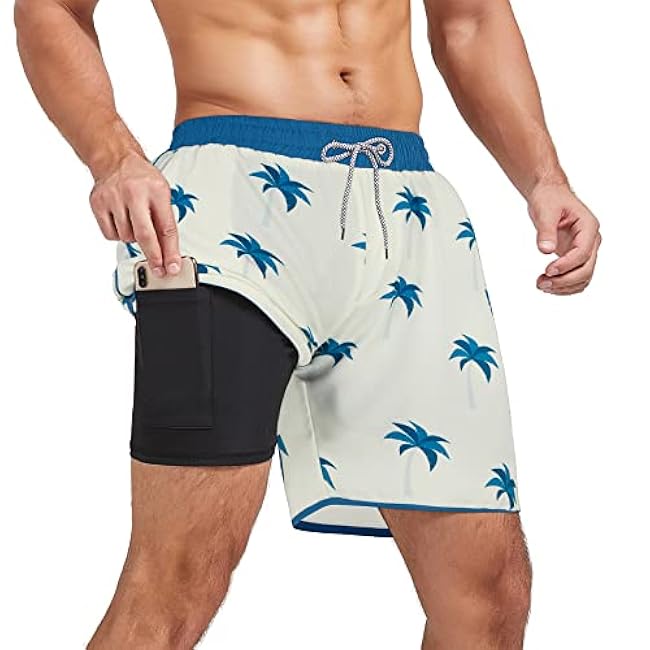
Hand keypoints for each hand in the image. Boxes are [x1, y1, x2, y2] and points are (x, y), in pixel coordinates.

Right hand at [89, 151, 180, 276]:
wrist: (115, 160)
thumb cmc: (142, 179)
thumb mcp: (162, 194)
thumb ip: (165, 222)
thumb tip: (169, 253)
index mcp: (156, 190)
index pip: (166, 227)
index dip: (170, 251)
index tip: (172, 266)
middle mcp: (134, 193)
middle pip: (144, 235)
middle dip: (153, 256)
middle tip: (159, 269)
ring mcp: (113, 198)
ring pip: (127, 237)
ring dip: (133, 238)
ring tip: (134, 221)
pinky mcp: (98, 204)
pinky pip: (110, 235)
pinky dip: (118, 234)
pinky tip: (121, 221)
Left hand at [527, 182, 600, 294]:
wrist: (549, 194)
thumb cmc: (549, 198)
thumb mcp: (545, 210)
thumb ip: (545, 230)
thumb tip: (545, 250)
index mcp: (588, 226)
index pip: (583, 253)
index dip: (566, 265)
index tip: (548, 270)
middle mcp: (591, 240)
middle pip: (586, 269)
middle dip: (565, 280)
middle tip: (543, 283)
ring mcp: (585, 249)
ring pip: (583, 277)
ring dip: (564, 286)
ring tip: (542, 285)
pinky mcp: (575, 256)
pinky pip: (576, 276)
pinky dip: (564, 285)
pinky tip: (548, 284)